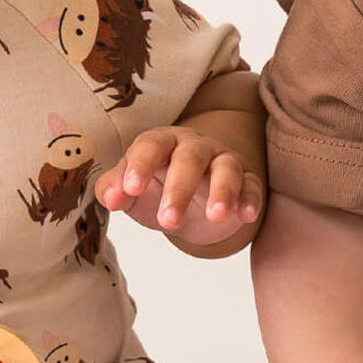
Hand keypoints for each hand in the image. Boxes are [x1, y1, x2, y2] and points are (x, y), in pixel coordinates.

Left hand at [96, 125, 262, 245]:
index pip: (151, 145)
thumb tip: (111, 198)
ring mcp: (224, 160)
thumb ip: (114, 189)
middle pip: (190, 158)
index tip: (131, 190)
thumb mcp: (132, 191)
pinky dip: (250, 199)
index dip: (141, 165)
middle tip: (168, 220)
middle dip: (179, 189)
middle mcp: (195, 146)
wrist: (193, 203)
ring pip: (226, 168)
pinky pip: (252, 185)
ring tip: (215, 216)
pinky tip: (246, 215)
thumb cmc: (157, 189)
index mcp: (163, 142)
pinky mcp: (247, 179)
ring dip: (222, 191)